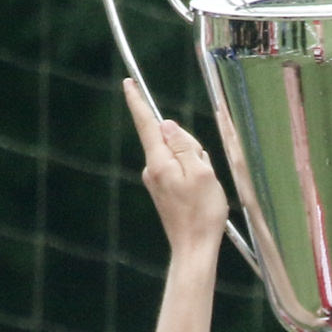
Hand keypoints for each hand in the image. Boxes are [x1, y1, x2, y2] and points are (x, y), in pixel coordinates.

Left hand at [126, 79, 231, 257]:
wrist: (194, 248)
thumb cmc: (202, 212)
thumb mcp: (201, 171)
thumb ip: (184, 145)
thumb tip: (166, 125)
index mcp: (159, 162)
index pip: (146, 124)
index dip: (138, 101)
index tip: (127, 83)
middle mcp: (152, 169)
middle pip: (168, 138)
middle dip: (189, 144)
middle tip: (203, 170)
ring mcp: (156, 180)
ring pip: (177, 154)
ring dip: (194, 162)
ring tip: (203, 187)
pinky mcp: (162, 189)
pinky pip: (178, 169)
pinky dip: (192, 174)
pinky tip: (200, 192)